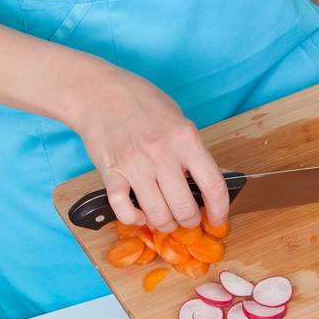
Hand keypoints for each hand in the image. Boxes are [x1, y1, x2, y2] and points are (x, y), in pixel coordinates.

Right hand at [74, 69, 231, 234]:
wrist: (99, 93)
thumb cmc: (140, 101)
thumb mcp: (177, 117)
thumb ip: (191, 148)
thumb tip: (204, 181)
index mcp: (185, 138)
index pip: (213, 184)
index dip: (219, 209)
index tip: (217, 218)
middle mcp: (162, 154)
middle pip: (185, 208)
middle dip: (190, 221)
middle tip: (188, 219)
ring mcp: (135, 166)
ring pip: (157, 215)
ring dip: (165, 224)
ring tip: (166, 219)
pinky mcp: (111, 174)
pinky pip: (124, 211)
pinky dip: (134, 219)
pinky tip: (139, 214)